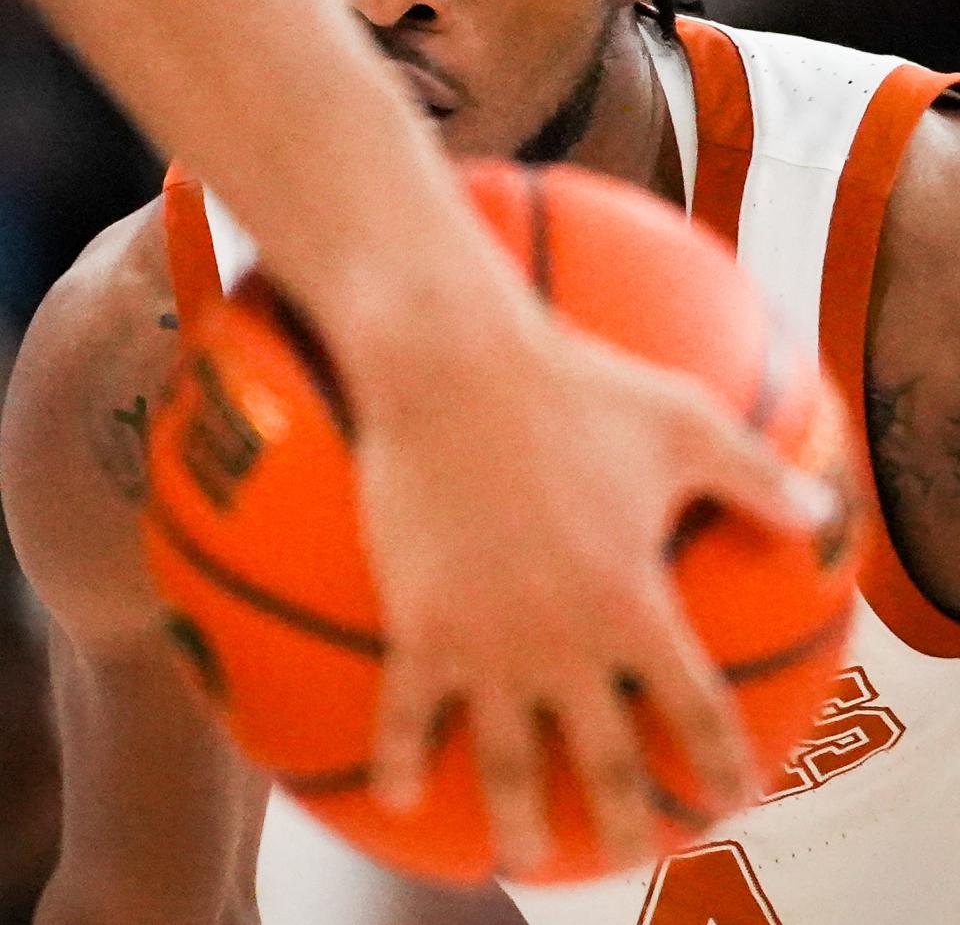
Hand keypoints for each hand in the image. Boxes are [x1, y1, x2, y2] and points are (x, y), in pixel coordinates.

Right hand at [355, 306, 832, 877]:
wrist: (454, 369)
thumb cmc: (575, 386)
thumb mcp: (686, 422)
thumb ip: (758, 476)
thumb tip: (824, 510)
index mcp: (634, 604)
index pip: (696, 714)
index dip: (723, 766)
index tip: (734, 797)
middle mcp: (565, 644)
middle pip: (606, 765)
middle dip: (628, 825)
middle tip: (636, 854)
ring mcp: (488, 643)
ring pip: (508, 762)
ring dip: (521, 821)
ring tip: (524, 856)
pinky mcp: (421, 626)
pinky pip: (404, 716)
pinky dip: (403, 764)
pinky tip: (399, 799)